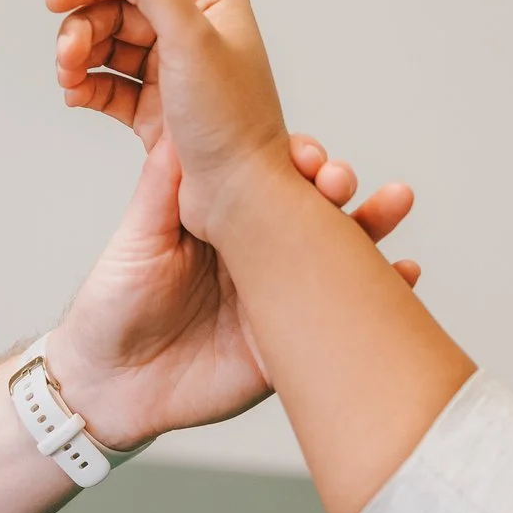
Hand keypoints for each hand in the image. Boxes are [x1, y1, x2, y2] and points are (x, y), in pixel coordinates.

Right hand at [47, 0, 297, 237]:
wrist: (240, 197)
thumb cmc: (230, 122)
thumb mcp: (192, 40)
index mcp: (211, 7)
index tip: (55, 0)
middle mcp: (194, 36)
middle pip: (118, 12)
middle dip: (84, 30)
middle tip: (66, 56)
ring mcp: (175, 74)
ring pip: (110, 49)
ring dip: (81, 59)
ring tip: (68, 80)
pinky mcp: (159, 110)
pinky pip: (112, 86)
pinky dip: (89, 87)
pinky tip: (76, 97)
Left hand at [50, 135, 419, 451]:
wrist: (107, 384)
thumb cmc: (113, 303)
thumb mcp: (138, 239)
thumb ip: (164, 190)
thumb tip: (183, 127)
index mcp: (223, 220)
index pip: (270, 179)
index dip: (295, 161)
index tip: (309, 154)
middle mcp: (258, 252)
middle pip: (312, 209)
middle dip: (337, 188)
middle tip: (343, 181)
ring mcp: (278, 297)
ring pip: (337, 255)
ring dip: (372, 225)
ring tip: (395, 202)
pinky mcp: (288, 344)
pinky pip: (342, 318)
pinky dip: (382, 293)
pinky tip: (406, 275)